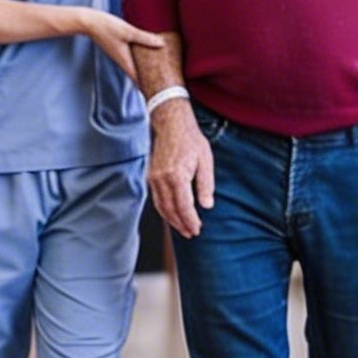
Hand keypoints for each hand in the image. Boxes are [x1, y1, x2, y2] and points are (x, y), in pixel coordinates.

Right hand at [81, 9, 166, 80]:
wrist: (88, 22)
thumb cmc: (106, 27)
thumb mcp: (128, 32)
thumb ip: (144, 38)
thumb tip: (161, 44)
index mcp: (125, 60)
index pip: (138, 79)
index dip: (147, 87)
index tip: (158, 93)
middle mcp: (122, 60)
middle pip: (138, 74)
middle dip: (149, 79)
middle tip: (163, 83)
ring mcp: (120, 54)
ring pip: (135, 65)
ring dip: (145, 68)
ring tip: (159, 70)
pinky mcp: (118, 47)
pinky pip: (132, 56)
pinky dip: (141, 58)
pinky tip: (148, 52)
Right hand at [147, 101, 214, 237]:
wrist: (171, 124)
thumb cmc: (191, 140)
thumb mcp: (205, 160)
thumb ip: (206, 184)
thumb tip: (207, 205)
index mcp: (177, 175)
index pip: (184, 206)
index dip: (191, 220)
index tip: (197, 229)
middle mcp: (162, 179)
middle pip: (170, 210)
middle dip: (181, 224)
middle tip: (191, 233)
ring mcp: (154, 178)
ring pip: (161, 207)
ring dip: (172, 220)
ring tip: (182, 229)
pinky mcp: (151, 177)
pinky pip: (156, 199)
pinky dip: (164, 210)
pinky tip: (172, 215)